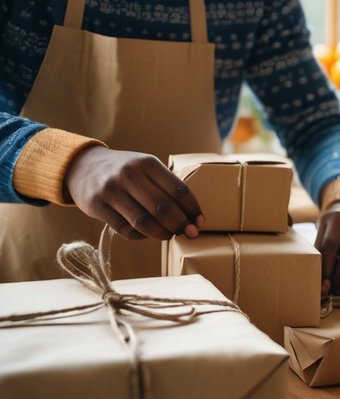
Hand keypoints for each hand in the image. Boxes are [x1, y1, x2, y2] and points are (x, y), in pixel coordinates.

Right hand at [64, 146, 202, 239]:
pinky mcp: (97, 206)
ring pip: (144, 221)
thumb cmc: (124, 171)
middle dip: (181, 224)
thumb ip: (166, 186)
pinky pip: (125, 229)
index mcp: (147, 163)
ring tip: (170, 235)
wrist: (82, 166)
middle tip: (189, 233)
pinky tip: (148, 234)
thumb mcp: (145, 167)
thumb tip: (192, 216)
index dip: (193, 208)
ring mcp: (111, 190)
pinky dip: (141, 236)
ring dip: (162, 233)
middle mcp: (129, 174)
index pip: (178, 189)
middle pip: (163, 208)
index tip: (199, 221)